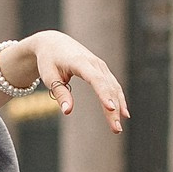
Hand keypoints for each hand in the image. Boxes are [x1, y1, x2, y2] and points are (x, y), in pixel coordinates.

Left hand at [14, 31, 128, 132]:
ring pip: (114, 87)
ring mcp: (101, 66)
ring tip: (118, 127)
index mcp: (80, 62)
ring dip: (118, 107)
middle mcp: (94, 63)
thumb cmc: (48, 60)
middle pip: (108, 87)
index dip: (104, 94)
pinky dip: (119, 99)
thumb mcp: (49, 76)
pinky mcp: (102, 70)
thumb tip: (68, 111)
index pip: (96, 79)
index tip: (111, 109)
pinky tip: (123, 113)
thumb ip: (60, 93)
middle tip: (116, 129)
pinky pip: (113, 85)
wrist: (53, 42)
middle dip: (113, 109)